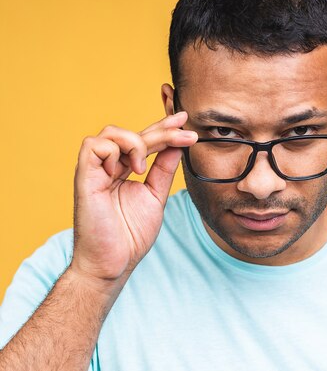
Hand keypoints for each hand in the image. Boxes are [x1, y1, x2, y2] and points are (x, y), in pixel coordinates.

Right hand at [70, 112, 197, 283]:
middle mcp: (109, 166)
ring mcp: (95, 170)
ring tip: (143, 168)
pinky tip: (125, 170)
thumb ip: (164, 169)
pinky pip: (93, 146)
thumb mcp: (155, 195)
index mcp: (125, 170)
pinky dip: (113, 151)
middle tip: (186, 133)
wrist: (114, 262)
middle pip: (134, 134)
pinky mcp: (84, 178)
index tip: (184, 119)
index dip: (163, 127)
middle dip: (162, 130)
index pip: (144, 140)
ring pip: (111, 132)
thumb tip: (179, 145)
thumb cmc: (131, 235)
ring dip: (135, 142)